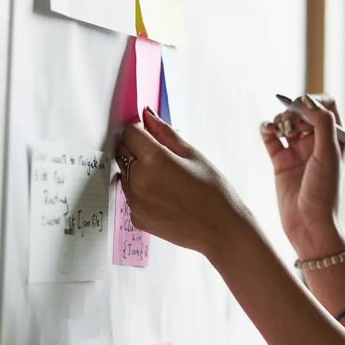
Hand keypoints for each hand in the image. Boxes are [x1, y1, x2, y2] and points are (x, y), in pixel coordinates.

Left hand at [116, 107, 250, 257]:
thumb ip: (166, 133)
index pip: (130, 133)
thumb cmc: (213, 191)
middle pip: (123, 152)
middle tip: (162, 157)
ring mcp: (134, 202)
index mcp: (154, 160)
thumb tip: (147, 115)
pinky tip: (165, 196)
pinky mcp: (135, 218)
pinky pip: (130, 196)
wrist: (220, 229)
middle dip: (137, 149)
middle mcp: (138, 180)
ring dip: (138, 171)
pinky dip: (142, 192)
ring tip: (167, 180)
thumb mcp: (193, 155)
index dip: (140, 130)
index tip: (151, 134)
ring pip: (125, 175)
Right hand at [259, 94, 344, 256]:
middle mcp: (317, 142)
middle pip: (303, 111)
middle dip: (293, 111)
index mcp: (335, 138)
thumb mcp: (329, 155)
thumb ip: (322, 124)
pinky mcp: (280, 162)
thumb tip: (308, 100)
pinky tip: (267, 130)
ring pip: (285, 122)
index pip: (325, 105)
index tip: (301, 108)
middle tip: (290, 124)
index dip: (312, 101)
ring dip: (280, 119)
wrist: (310, 226)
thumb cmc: (325, 192)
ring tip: (280, 131)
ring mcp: (298, 151)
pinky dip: (267, 129)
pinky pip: (271, 137)